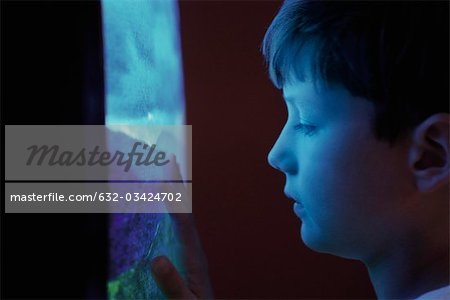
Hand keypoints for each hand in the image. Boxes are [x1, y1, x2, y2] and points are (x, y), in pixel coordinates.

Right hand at [150, 155, 213, 298]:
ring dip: (174, 196)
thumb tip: (157, 260)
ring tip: (165, 175)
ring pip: (180, 219)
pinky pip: (176, 230)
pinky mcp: (183, 259)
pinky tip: (162, 208)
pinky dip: (170, 213)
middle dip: (177, 187)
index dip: (175, 199)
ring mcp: (188, 253)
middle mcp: (193, 250)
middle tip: (170, 162)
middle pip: (184, 212)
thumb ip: (173, 284)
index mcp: (194, 257)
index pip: (184, 222)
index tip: (166, 178)